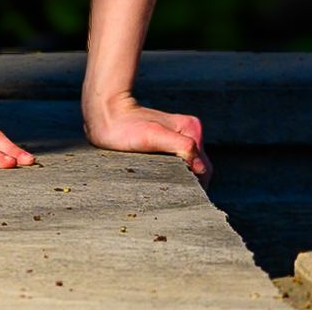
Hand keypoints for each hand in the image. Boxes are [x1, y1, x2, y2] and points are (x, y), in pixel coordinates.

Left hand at [83, 90, 211, 185]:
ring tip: (164, 188)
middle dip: (189, 184)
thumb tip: (200, 168)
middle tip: (170, 196)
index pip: (204, 169)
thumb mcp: (154, 136)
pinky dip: (173, 174)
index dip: (196, 186)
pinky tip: (160, 180)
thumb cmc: (127, 127)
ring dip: (181, 180)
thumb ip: (182, 146)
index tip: (181, 197)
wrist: (107, 115)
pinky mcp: (168, 141)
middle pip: (198, 169)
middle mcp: (189, 131)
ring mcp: (179, 137)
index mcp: (191, 128)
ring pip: (189, 168)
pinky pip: (178, 164)